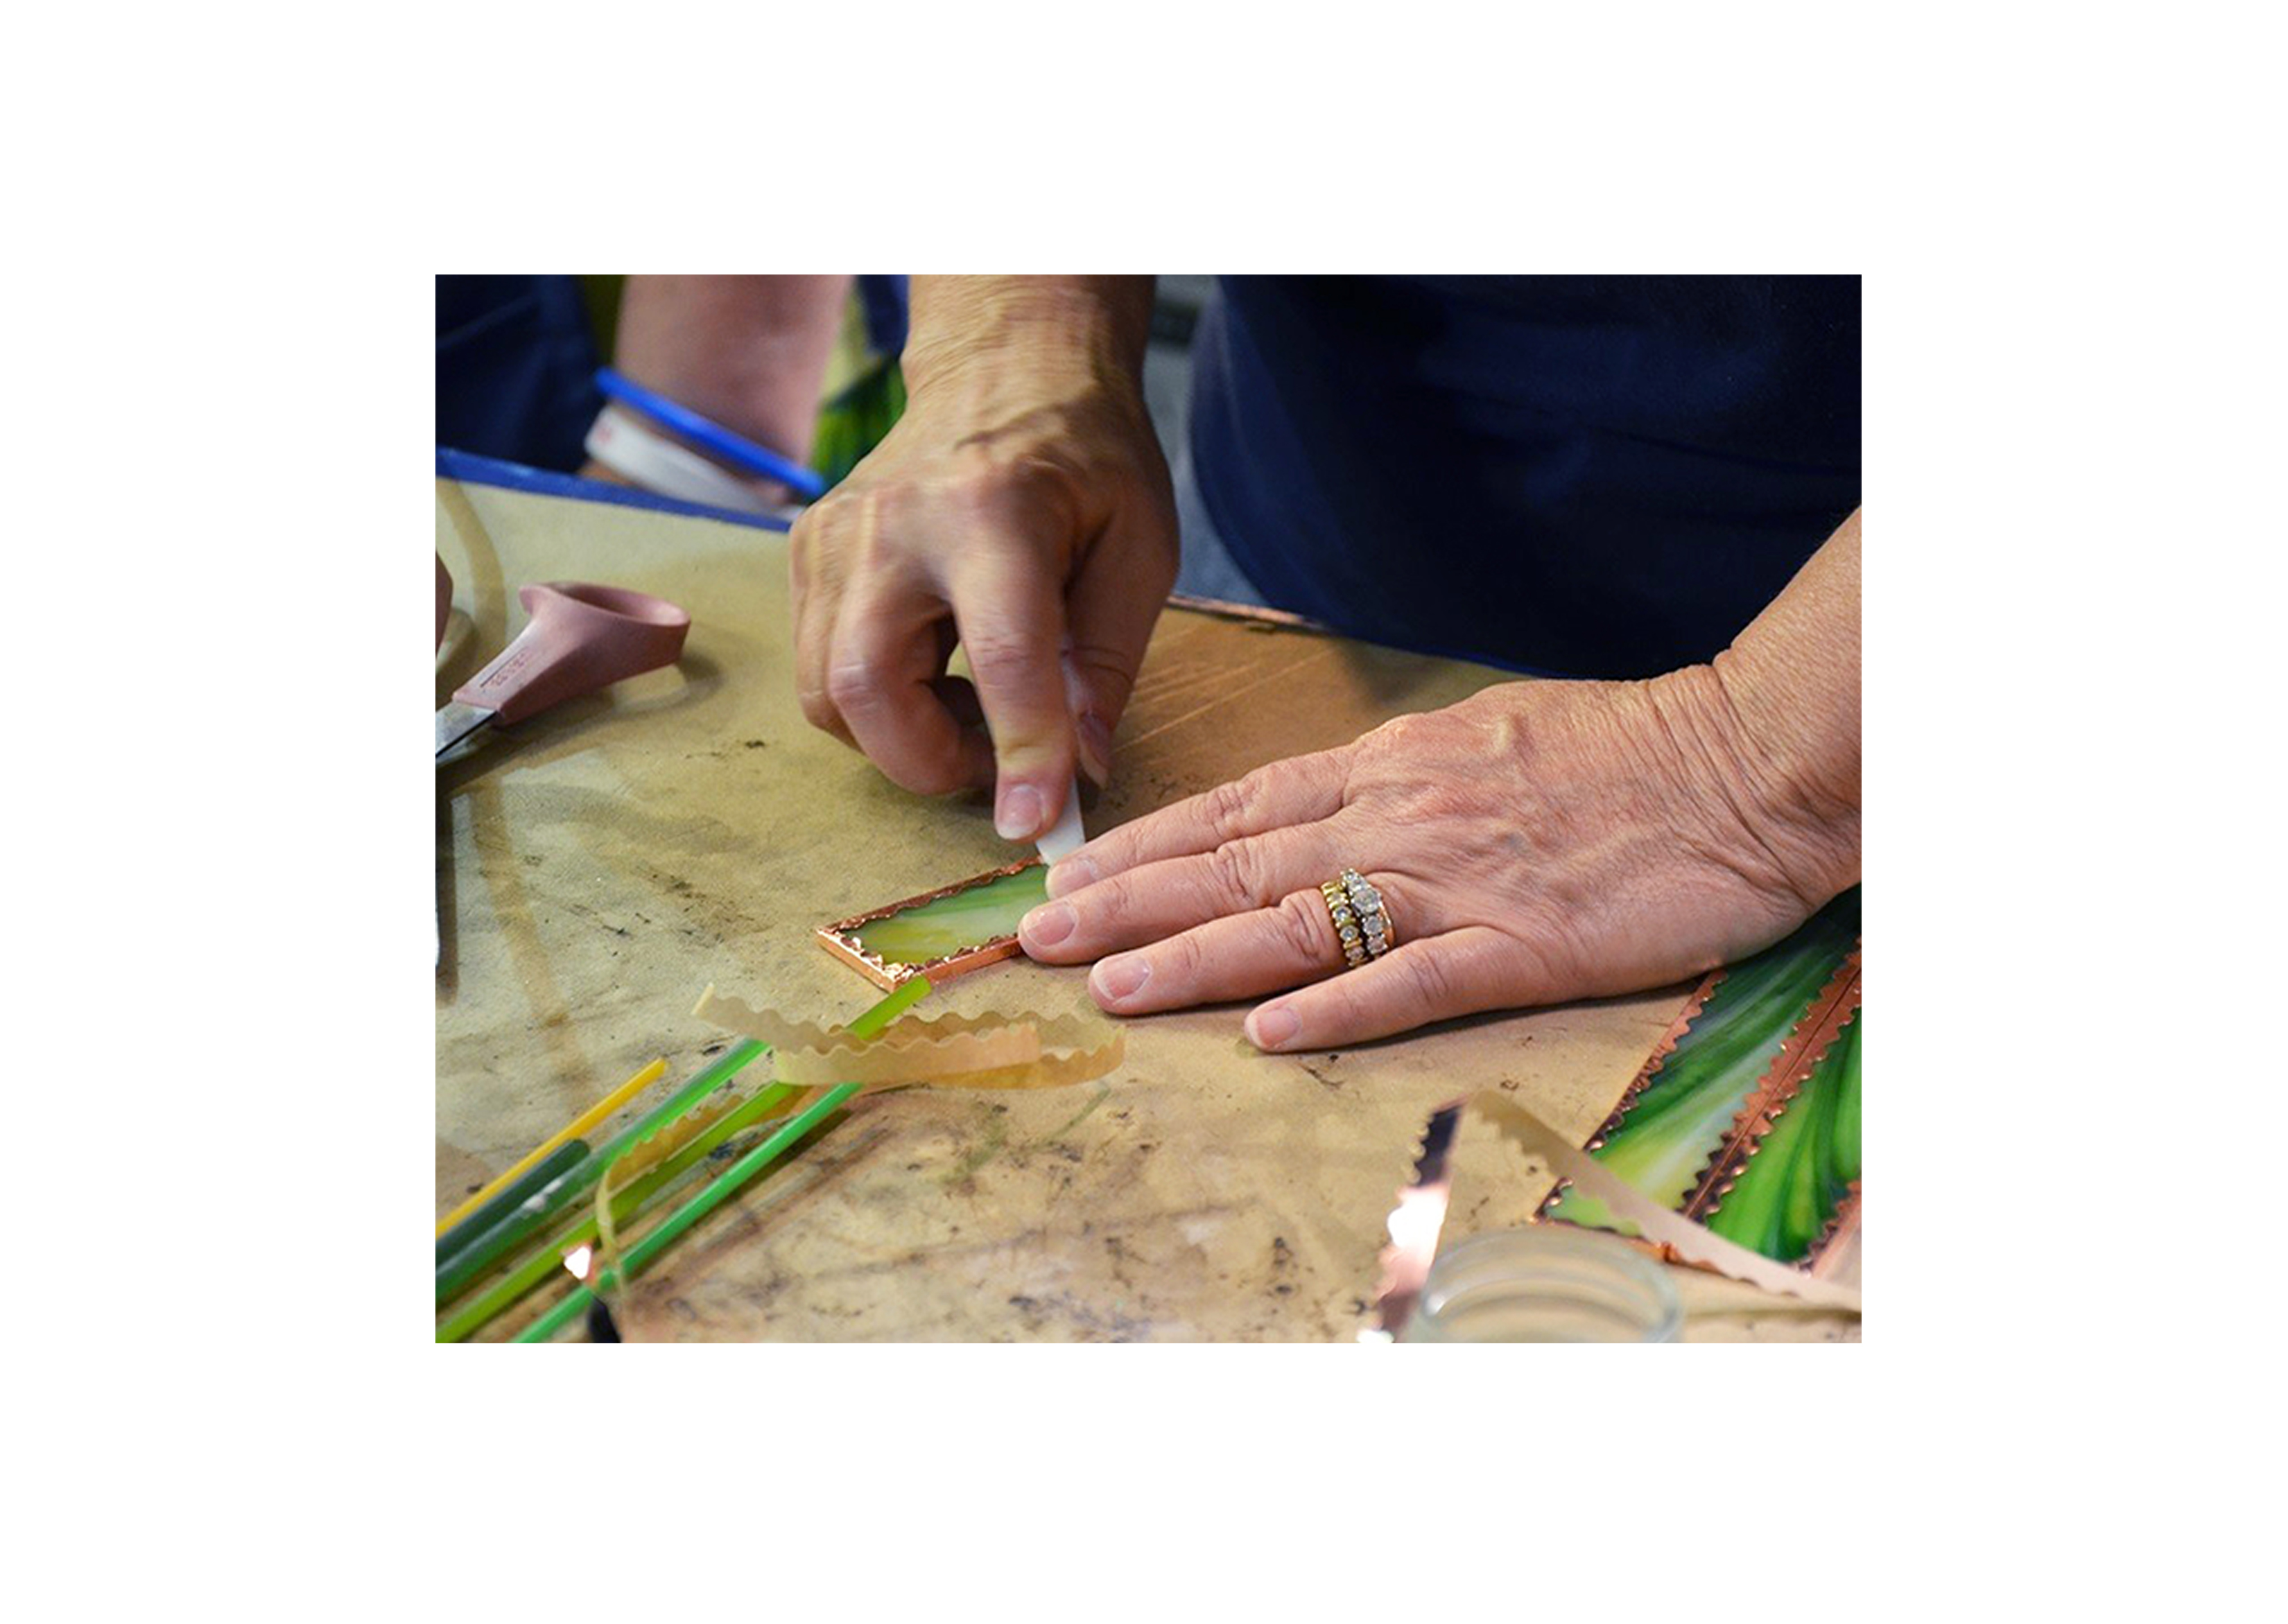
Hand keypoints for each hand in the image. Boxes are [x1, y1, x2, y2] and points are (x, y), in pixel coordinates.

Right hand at [789, 283, 1175, 840]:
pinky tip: (935, 668)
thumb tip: (1080, 770)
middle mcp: (891, 523)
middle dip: (929, 761)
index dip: (1020, 752)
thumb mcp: (1138, 548)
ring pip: (827, 694)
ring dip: (901, 737)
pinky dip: (875, 703)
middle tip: (994, 764)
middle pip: (867, 687)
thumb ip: (1107, 662)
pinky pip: (819, 669)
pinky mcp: (806, 554)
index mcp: (992, 510)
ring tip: (971, 705)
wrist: (1003, 368)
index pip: (1001, 655)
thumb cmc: (1085, 458)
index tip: (1036, 825)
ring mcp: (833, 537)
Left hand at [1017, 669, 1858, 1049]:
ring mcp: (1457, 879)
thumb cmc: (1620, 747)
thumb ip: (1394, 779)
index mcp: (1389, 765)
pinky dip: (1336, 1006)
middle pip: (1235, 861)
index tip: (1063, 876)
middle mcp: (1400, 814)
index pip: (1235, 808)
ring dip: (1194, 956)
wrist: (1742, 757)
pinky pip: (1413, 978)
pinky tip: (1268, 1034)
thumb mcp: (1481, 738)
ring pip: (1298, 918)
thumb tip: (1316, 811)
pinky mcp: (1524, 942)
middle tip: (1035, 938)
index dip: (1140, 847)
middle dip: (1126, 903)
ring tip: (1109, 989)